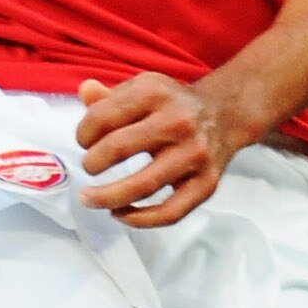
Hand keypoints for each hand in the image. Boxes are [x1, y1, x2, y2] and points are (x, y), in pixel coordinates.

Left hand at [73, 71, 243, 227]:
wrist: (225, 113)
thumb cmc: (173, 104)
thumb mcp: (143, 88)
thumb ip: (110, 96)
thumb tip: (85, 92)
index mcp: (154, 93)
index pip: (102, 116)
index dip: (83, 134)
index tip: (83, 142)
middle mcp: (176, 121)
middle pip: (117, 148)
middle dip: (91, 163)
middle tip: (87, 168)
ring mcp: (194, 154)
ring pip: (142, 185)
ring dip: (107, 197)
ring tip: (90, 199)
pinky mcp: (206, 183)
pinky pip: (170, 212)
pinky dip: (140, 219)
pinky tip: (120, 214)